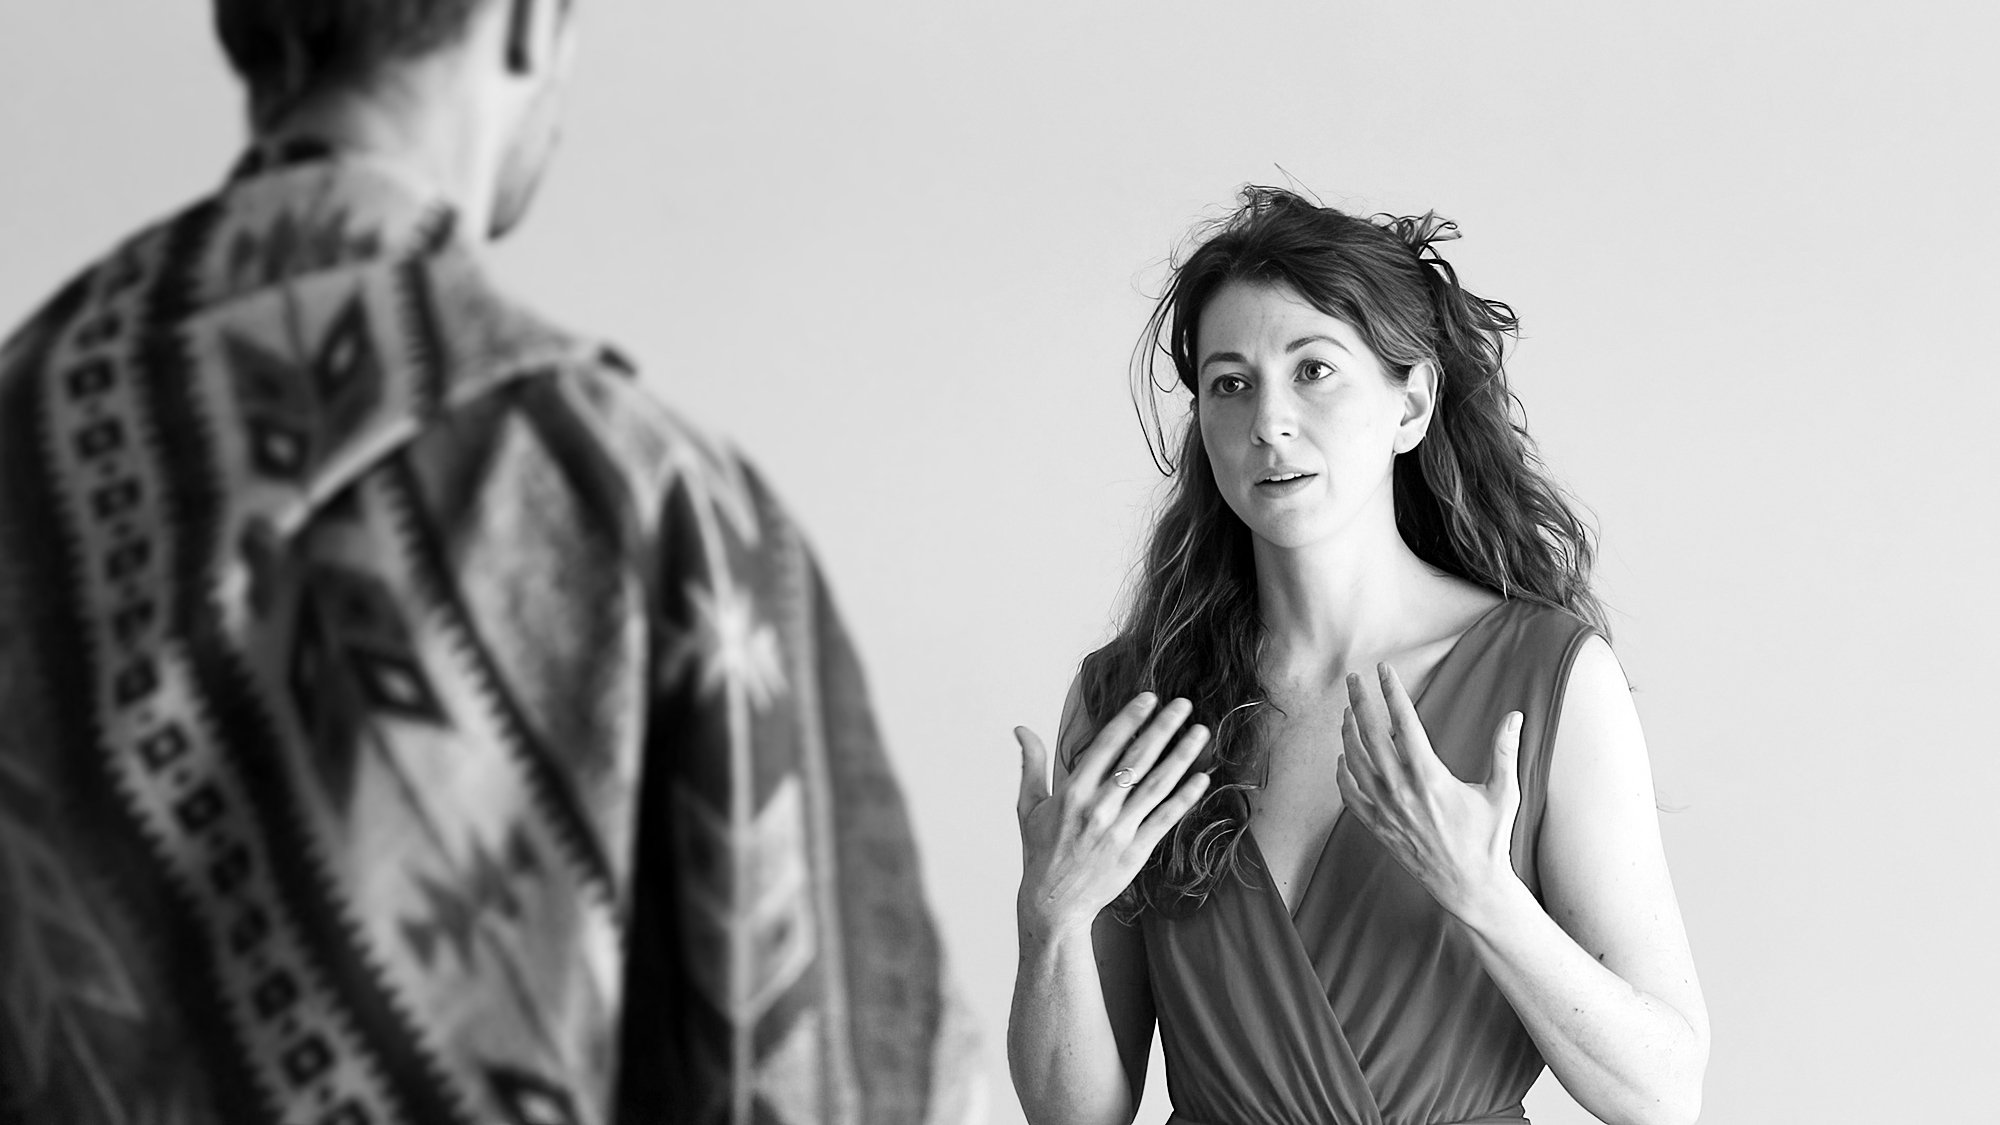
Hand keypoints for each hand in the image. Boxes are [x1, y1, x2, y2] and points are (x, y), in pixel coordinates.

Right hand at [1014, 693, 1211, 938]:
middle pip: (1137, 760)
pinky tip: (1202, 777)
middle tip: (1183, 704)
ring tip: (1200, 732)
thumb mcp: (1029, 806)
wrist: (1054, 904)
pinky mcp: (1136, 851)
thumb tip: (1021, 729)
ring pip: (1156, 786)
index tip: (1149, 698)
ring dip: (1181, 756)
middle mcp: (1097, 808)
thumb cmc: (1041, 852)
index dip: (1130, 719)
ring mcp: (1119, 830)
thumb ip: (1030, 764)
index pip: (1106, 746)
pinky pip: (1165, 818)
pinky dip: (1185, 797)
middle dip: (1162, 728)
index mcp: (1071, 792)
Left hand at [1337, 663, 1524, 919]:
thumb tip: (1516, 715)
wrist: (1469, 886)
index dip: (1392, 692)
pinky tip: (1342, 758)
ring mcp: (1385, 809)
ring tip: (1346, 712)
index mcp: (1429, 776)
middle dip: (1359, 702)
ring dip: (1347, 733)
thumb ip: (1505, 751)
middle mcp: (1401, 790)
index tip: (1384, 670)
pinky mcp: (1377, 827)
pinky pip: (1349, 795)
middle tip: (1353, 679)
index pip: (1404, 722)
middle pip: (1370, 735)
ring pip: (1354, 761)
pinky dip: (1342, 773)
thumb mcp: (1504, 793)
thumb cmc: (1489, 840)